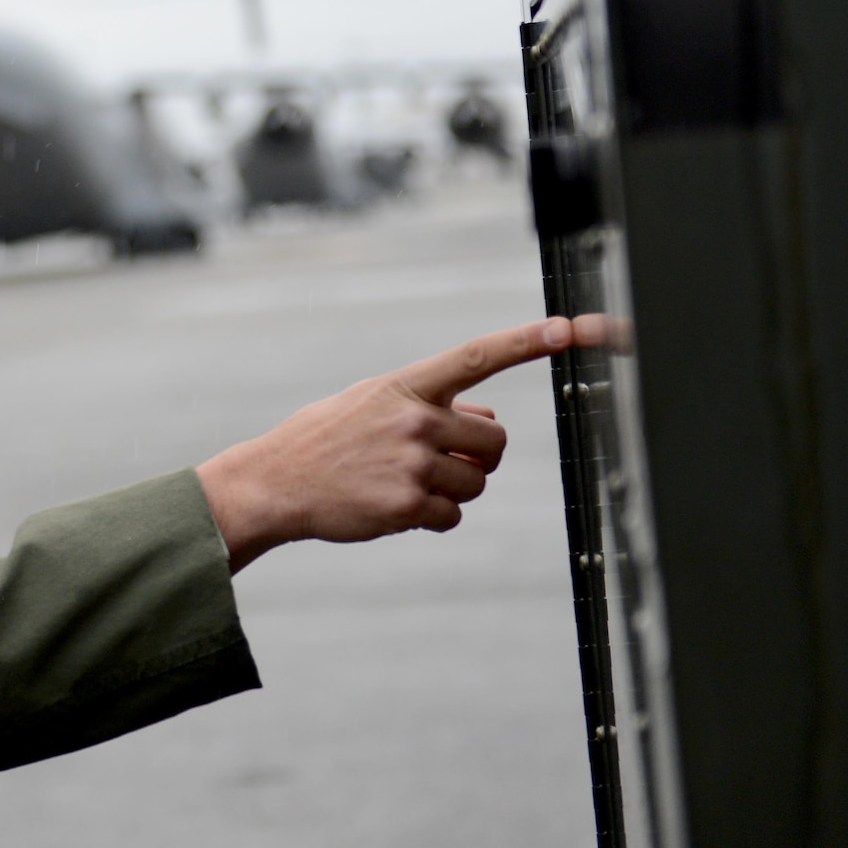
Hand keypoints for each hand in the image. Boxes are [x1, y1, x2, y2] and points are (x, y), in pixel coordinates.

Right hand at [195, 315, 609, 571]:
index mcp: (406, 385)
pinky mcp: (408, 504)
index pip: (478, 356)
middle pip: (495, 442)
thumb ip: (431, 404)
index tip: (573, 329)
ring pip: (476, 484)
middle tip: (437, 461)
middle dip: (477, 457)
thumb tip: (489, 419)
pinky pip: (453, 517)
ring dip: (452, 490)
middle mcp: (414, 419)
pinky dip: (431, 518)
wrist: (274, 481)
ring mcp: (413, 462)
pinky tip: (393, 506)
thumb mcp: (372, 402)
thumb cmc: (326, 439)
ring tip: (402, 483)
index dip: (528, 342)